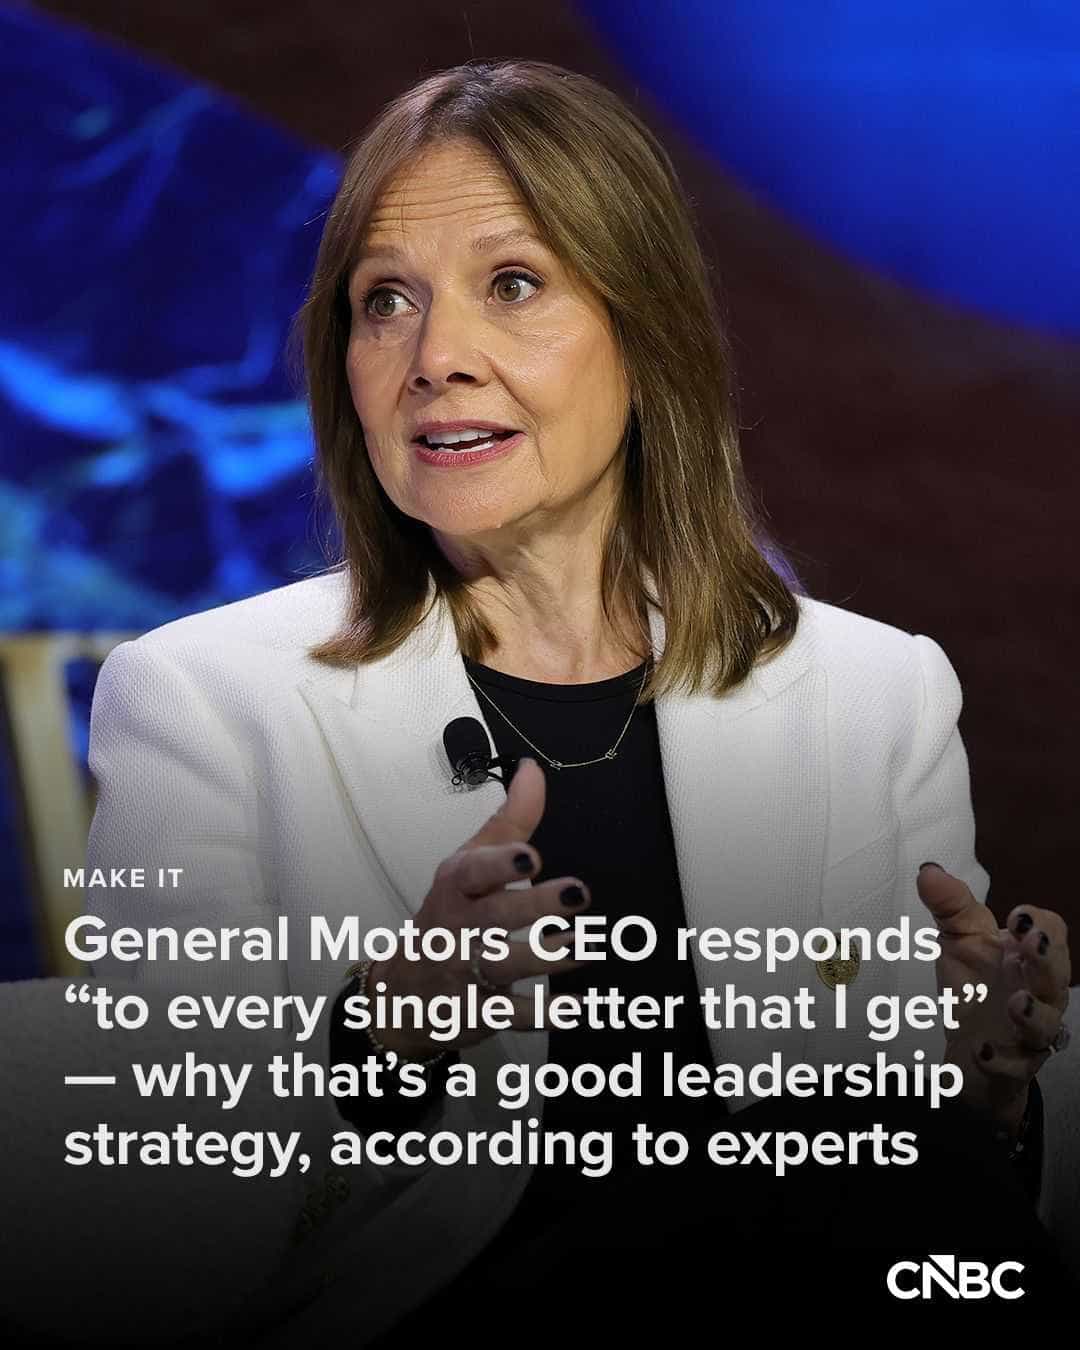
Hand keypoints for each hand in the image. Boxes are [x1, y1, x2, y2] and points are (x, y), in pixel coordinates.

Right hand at [371, 757, 589, 1056]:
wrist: (405, 992)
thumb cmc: (448, 916)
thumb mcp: (470, 863)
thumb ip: (509, 820)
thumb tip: (532, 771)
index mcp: (456, 887)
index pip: (472, 871)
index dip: (499, 863)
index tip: (528, 856)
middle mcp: (458, 928)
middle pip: (494, 916)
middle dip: (536, 905)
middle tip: (578, 894)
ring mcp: (467, 972)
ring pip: (506, 965)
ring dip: (548, 956)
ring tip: (584, 945)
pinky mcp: (480, 1011)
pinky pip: (516, 1014)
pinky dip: (547, 1012)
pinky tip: (579, 1005)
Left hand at [916, 861, 1070, 1135]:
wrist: (970, 1047)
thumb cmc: (974, 985)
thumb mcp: (958, 941)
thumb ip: (949, 907)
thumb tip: (927, 871)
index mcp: (1027, 955)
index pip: (1050, 932)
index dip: (1039, 923)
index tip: (1017, 915)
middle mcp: (1038, 991)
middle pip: (1057, 975)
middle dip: (1046, 959)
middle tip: (1029, 943)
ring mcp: (1029, 1031)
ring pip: (1047, 1025)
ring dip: (1033, 1013)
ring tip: (1015, 1003)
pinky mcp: (1015, 1066)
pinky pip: (1016, 1067)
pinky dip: (1001, 1061)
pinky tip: (983, 1051)